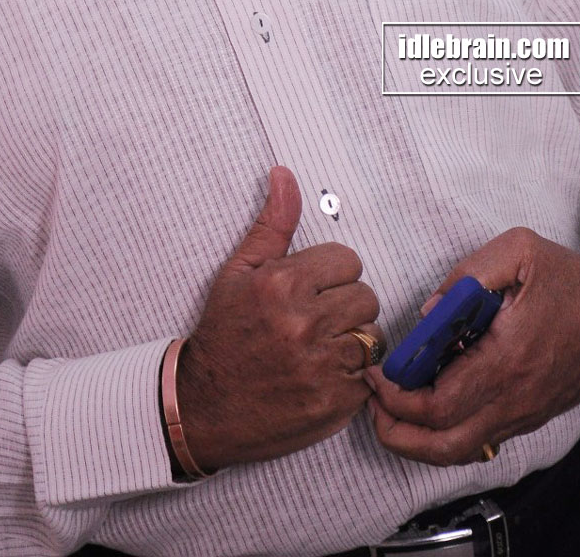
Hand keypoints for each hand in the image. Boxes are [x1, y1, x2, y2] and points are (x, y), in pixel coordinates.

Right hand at [177, 166, 382, 469]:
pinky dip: (352, 377)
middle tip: (315, 320)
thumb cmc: (224, 335)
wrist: (207, 405)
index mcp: (281, 284)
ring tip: (320, 347)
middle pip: (366, 296)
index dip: (331, 274)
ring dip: (352, 341)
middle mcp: (304, 323)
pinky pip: (369, 375)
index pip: (348, 260)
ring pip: (372, 336)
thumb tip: (285, 175)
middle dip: (344, 306)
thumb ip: (272, 224)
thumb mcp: (239, 272)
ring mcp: (321, 366)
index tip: (312, 289)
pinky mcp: (335, 402)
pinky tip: (322, 375)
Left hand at [366, 227, 579, 465]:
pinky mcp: (527, 415)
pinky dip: (445, 433)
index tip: (376, 373)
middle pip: (443, 443)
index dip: (396, 396)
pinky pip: (479, 439)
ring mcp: (523, 413)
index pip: (439, 403)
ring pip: (461, 450)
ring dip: (417, 439)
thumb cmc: (570, 281)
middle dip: (396, 429)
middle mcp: (515, 397)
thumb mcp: (517, 251)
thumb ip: (466, 276)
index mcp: (508, 359)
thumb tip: (428, 311)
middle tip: (371, 401)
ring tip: (389, 411)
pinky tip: (426, 406)